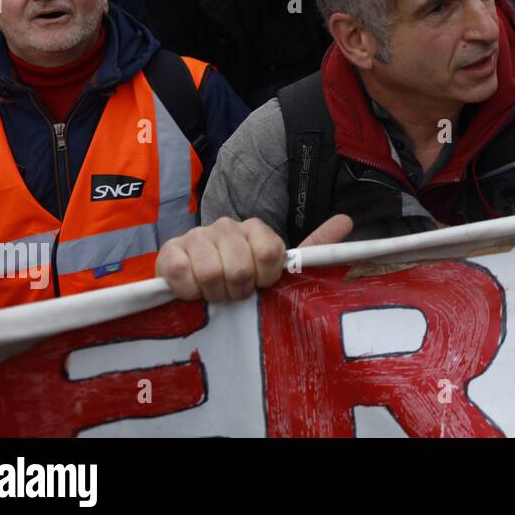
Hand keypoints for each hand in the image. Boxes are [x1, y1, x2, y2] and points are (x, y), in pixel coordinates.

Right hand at [156, 214, 352, 301]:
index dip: (266, 278)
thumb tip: (347, 220)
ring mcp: (195, 237)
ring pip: (211, 272)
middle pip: (240, 268)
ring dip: (214, 294)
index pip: (271, 253)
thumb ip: (313, 247)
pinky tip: (192, 292)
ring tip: (214, 294)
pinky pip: (181, 274)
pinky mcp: (167, 253)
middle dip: (238, 291)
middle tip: (235, 295)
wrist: (193, 285)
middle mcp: (225, 226)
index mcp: (255, 228)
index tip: (261, 285)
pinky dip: (188, 292)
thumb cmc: (242, 279)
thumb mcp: (278, 268)